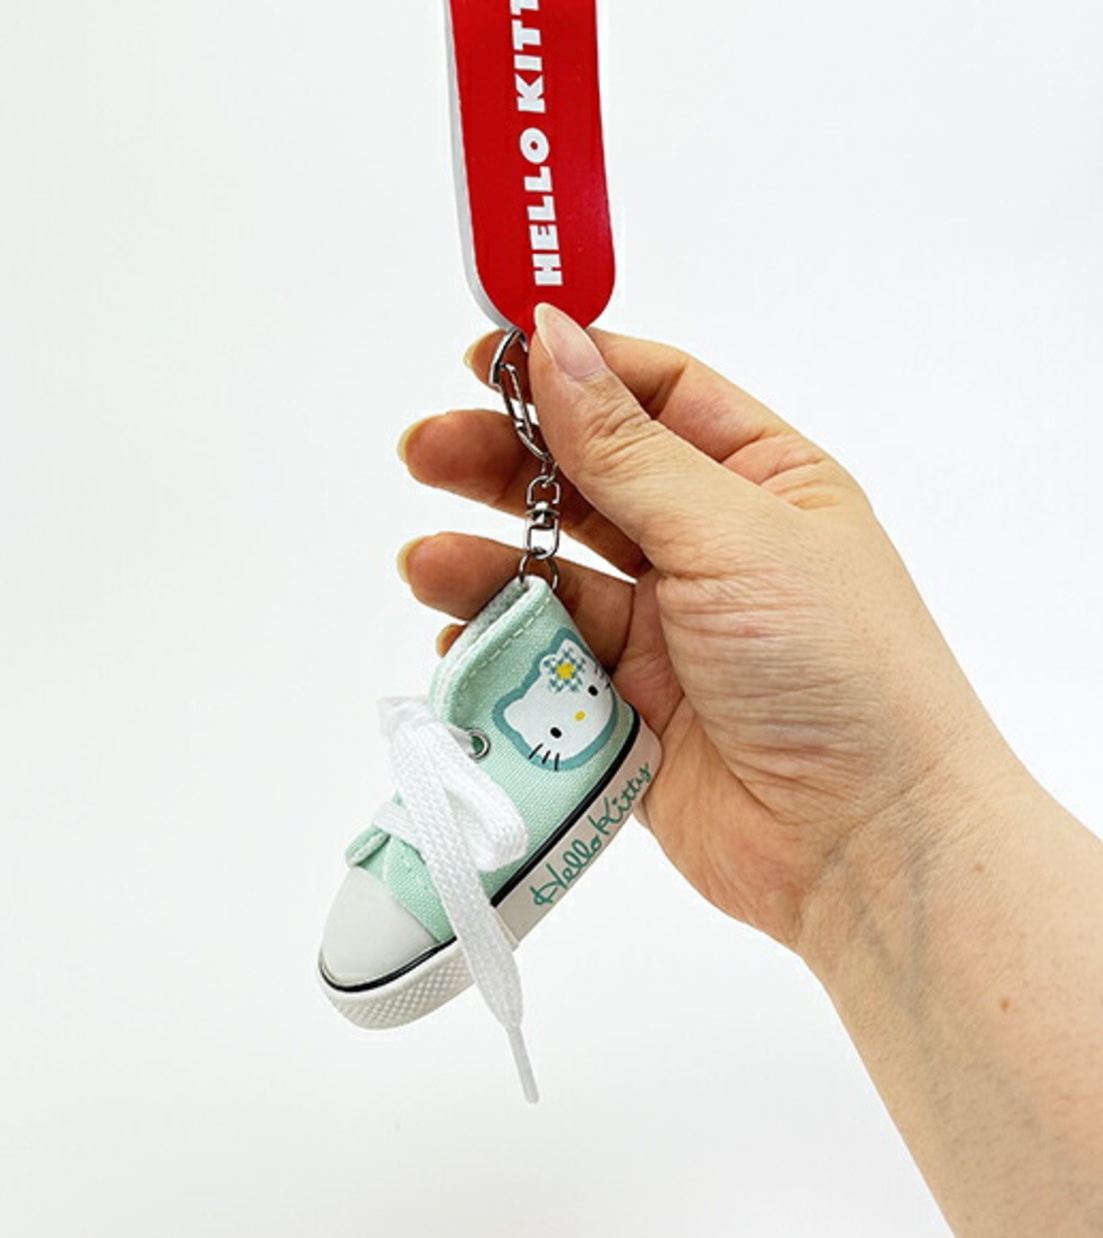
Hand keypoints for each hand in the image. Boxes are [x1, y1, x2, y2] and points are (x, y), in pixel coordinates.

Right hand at [398, 304, 1023, 950]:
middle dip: (503, 462)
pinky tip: (464, 642)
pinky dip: (501, 647)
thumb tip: (554, 343)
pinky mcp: (626, 703)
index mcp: (760, 480)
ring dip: (487, 564)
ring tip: (427, 566)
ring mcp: (665, 627)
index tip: (489, 356)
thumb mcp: (732, 533)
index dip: (572, 369)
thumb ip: (628, 449)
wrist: (862, 843)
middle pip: (585, 480)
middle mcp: (708, 546)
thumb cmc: (837, 669)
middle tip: (425, 452)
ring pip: (555, 573)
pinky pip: (547, 658)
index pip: (653, 394)